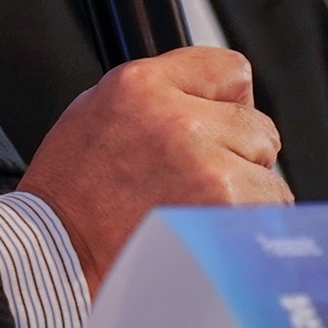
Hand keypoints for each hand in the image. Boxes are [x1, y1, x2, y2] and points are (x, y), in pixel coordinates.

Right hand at [17, 47, 291, 291]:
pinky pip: (268, 209)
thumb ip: (161, 94)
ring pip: (269, 173)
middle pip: (257, 125)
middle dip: (237, 153)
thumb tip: (215, 99)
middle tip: (196, 180)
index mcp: (142, 86)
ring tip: (197, 210)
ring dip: (245, 192)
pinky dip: (248, 224)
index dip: (228, 102)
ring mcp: (205, 166)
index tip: (218, 125)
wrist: (57, 255)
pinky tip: (207, 230)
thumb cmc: (71, 193)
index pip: (231, 71)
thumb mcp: (97, 111)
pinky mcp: (222, 209)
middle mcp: (178, 120)